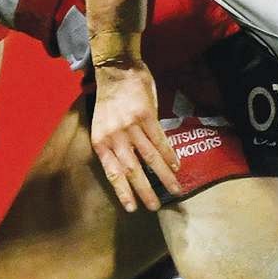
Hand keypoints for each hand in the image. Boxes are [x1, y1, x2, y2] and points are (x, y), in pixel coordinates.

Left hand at [91, 61, 179, 212]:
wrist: (116, 69)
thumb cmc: (110, 99)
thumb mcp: (104, 125)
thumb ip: (116, 145)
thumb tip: (132, 166)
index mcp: (101, 142)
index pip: (112, 173)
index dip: (123, 192)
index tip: (132, 209)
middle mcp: (114, 137)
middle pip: (132, 170)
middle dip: (145, 191)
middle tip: (155, 207)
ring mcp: (131, 127)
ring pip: (149, 158)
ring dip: (163, 176)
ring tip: (175, 189)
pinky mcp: (146, 116)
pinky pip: (160, 140)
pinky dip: (169, 155)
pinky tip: (176, 167)